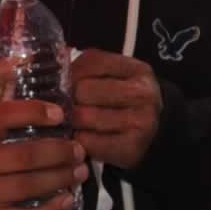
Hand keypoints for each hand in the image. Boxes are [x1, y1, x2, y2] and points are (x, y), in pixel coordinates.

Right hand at [0, 76, 79, 209]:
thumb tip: (17, 55)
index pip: (4, 115)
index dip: (34, 112)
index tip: (61, 113)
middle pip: (24, 157)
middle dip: (58, 152)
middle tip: (80, 148)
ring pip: (27, 187)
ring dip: (60, 178)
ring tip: (80, 171)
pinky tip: (68, 199)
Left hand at [68, 53, 164, 172]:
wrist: (156, 132)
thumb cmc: (125, 101)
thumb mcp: (115, 76)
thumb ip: (87, 68)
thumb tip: (55, 66)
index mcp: (137, 70)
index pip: (92, 62)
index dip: (71, 73)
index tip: (65, 84)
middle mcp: (142, 94)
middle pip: (84, 90)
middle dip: (69, 98)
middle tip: (64, 106)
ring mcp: (140, 122)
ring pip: (84, 116)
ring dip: (71, 121)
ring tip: (71, 123)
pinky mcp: (131, 148)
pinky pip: (89, 142)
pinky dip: (79, 141)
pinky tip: (81, 138)